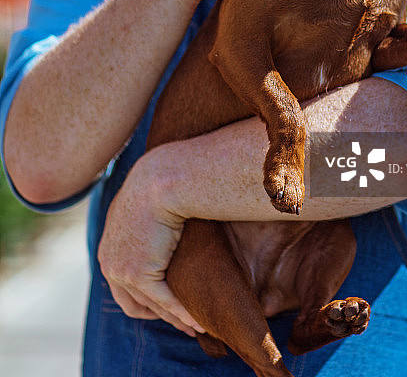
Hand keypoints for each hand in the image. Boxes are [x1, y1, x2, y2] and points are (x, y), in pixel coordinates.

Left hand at [97, 151, 203, 335]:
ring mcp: (122, 270)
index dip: (145, 297)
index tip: (166, 303)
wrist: (160, 180)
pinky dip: (183, 314)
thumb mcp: (144, 202)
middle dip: (159, 314)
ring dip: (174, 318)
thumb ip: (146, 218)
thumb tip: (164, 218)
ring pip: (151, 305)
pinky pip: (165, 301)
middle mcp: (110, 262)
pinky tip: (199, 321)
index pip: (124, 284)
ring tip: (195, 324)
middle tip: (181, 322)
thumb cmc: (159, 183)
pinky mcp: (139, 275)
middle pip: (134, 301)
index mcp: (109, 245)